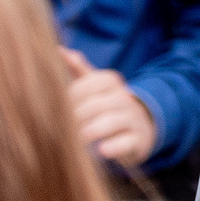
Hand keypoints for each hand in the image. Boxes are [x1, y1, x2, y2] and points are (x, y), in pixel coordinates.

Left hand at [63, 50, 156, 166]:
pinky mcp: (138, 140)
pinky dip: (113, 147)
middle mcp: (125, 98)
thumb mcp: (97, 86)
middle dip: (77, 118)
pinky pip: (126, 142)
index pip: (89, 84)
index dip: (71, 97)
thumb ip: (80, 70)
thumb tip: (60, 50)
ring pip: (111, 122)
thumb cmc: (107, 105)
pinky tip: (101, 150)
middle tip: (61, 128)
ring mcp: (133, 119)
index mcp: (112, 82)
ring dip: (90, 132)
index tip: (58, 109)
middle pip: (97, 105)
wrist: (140, 126)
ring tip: (76, 140)